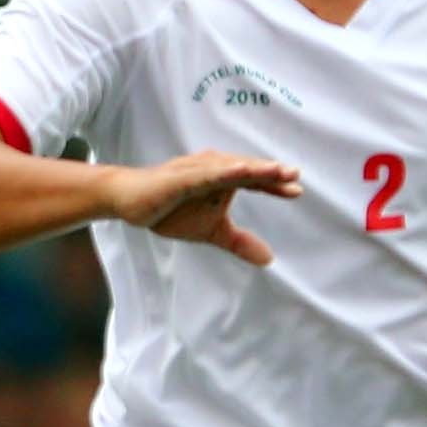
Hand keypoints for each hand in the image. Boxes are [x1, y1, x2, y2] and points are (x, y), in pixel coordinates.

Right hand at [101, 152, 301, 264]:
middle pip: (247, 169)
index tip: (296, 191)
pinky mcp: (180, 177)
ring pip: (230, 167)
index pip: (254, 180)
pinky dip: (223, 171)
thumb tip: (269, 260)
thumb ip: (240, 242)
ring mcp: (197, 171)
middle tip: (294, 175)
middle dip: (270, 172)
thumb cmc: (170, 210)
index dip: (274, 185)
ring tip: (275, 170)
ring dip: (252, 167)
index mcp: (223, 179)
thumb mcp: (211, 231)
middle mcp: (213, 168)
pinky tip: (240, 171)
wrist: (129, 201)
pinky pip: (205, 173)